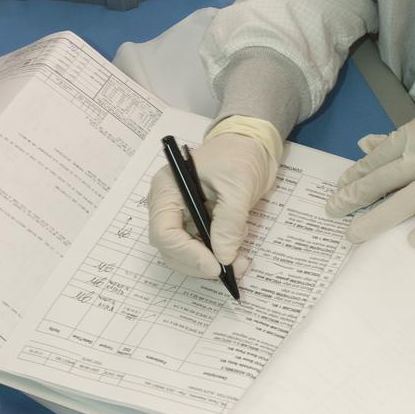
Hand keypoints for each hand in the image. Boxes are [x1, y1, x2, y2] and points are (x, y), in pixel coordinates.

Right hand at [147, 125, 280, 277]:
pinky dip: (218, 256)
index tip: (215, 266)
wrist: (250, 145)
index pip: (164, 231)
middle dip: (200, 262)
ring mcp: (181, 216)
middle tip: (233, 269)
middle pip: (171, 248)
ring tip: (242, 261)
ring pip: (186, 254)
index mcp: (168, 190)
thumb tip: (223, 257)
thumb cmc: (239, 156)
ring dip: (212, 263)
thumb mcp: (238, 186)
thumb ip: (229, 222)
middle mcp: (168, 206)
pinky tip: (238, 253)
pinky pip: (201, 249)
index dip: (187, 254)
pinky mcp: (196, 224)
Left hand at [325, 95, 414, 245]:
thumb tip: (364, 143)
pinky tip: (412, 241)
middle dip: (354, 198)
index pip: (378, 160)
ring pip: (406, 202)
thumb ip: (398, 137)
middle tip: (332, 212)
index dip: (355, 176)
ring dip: (377, 219)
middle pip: (383, 181)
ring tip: (354, 234)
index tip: (338, 189)